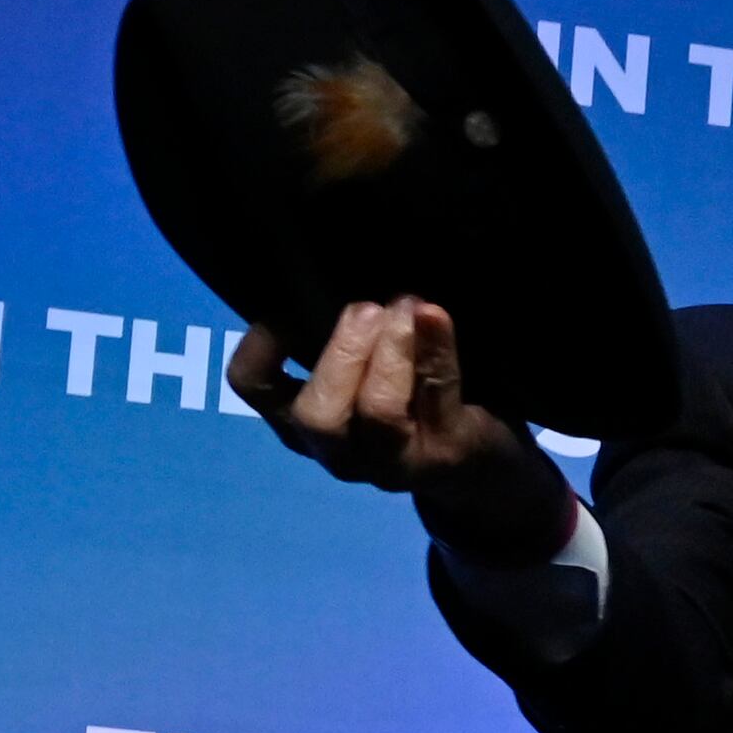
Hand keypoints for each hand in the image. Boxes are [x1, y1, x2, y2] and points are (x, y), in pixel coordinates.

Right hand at [245, 300, 574, 565]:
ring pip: (378, 413)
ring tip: (406, 307)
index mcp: (300, 422)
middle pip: (316, 415)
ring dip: (390, 350)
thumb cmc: (404, 399)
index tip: (289, 306)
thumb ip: (338, 336)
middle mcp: (338, 450)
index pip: (253, 387)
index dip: (260, 342)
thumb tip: (322, 265)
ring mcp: (393, 461)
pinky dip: (436, 348)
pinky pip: (438, 395)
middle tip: (366, 309)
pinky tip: (433, 314)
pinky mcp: (447, 451)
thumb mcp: (358, 371)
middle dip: (340, 353)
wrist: (478, 467)